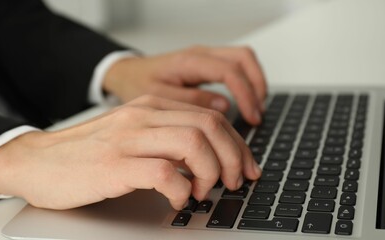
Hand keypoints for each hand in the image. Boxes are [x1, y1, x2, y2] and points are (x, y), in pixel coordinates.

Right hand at [0, 96, 260, 209]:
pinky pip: (165, 173)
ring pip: (194, 145)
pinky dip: (182, 190)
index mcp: (151, 106)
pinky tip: (178, 199)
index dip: (238, 144)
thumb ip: (166, 135)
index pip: (211, 116)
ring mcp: (129, 140)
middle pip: (210, 127)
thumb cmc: (87, 152)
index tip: (245, 166)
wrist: (37, 161)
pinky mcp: (115, 166)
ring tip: (205, 191)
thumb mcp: (132, 133)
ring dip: (211, 173)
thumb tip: (208, 155)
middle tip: (234, 181)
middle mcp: (143, 116)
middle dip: (234, 157)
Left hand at [103, 46, 266, 124]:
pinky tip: (246, 101)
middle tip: (257, 114)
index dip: (245, 94)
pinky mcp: (206, 64)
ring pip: (242, 59)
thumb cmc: (137, 84)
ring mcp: (205, 57)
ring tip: (256, 110)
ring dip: (254, 82)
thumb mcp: (158, 98)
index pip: (229, 71)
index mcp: (189, 62)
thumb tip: (223, 107)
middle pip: (243, 58)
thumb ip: (190, 102)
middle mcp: (200, 55)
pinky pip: (235, 66)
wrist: (126, 73)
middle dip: (257, 85)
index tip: (252, 117)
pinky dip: (246, 82)